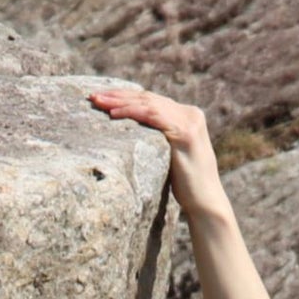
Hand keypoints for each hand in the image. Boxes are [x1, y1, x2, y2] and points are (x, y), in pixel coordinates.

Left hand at [88, 87, 225, 218]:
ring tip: (98, 102)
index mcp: (187, 116)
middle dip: (119, 95)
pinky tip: (113, 114)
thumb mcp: (171, 156)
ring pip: (148, 104)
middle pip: (148, 98)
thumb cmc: (187, 188)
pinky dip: (132, 113)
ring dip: (120, 102)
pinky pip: (153, 117)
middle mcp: (190, 113)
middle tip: (93, 95)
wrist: (206, 203)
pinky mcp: (185, 134)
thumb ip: (161, 139)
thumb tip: (136, 136)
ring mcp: (189, 121)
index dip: (126, 97)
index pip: (152, 100)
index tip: (103, 97)